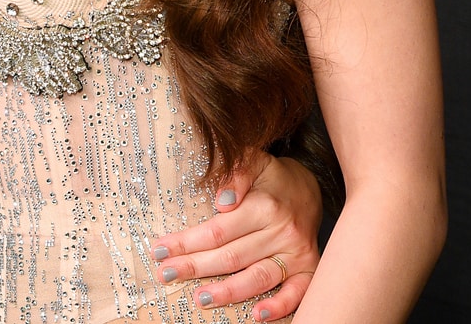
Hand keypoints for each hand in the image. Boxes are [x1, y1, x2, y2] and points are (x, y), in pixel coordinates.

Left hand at [150, 152, 323, 319]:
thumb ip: (236, 174)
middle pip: (231, 257)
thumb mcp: (254, 162)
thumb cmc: (272, 178)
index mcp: (265, 206)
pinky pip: (296, 293)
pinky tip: (257, 315)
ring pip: (257, 278)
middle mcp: (282, 232)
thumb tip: (222, 200)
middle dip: (194, 267)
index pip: (218, 231)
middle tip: (166, 274)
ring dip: (227, 292)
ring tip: (200, 298)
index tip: (160, 250)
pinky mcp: (308, 269)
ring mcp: (296, 254)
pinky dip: (279, 307)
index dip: (187, 242)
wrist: (310, 189)